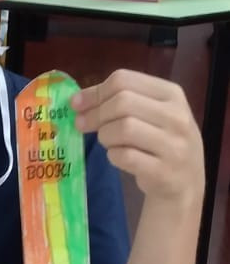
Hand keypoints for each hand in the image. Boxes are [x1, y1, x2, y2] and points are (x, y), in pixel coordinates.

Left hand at [72, 69, 203, 206]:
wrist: (186, 184)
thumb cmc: (162, 143)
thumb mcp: (152, 115)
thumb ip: (121, 102)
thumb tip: (77, 101)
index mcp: (172, 94)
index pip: (124, 79)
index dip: (95, 92)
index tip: (77, 105)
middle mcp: (177, 116)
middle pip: (123, 101)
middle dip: (96, 114)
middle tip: (83, 126)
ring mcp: (173, 145)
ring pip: (124, 128)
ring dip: (105, 136)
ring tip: (108, 143)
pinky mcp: (163, 171)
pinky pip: (125, 156)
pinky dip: (113, 156)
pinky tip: (118, 157)